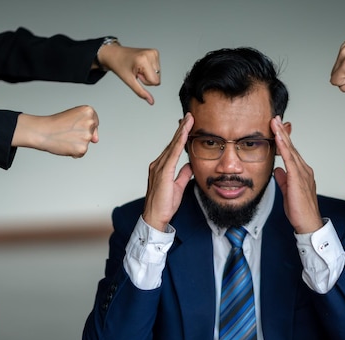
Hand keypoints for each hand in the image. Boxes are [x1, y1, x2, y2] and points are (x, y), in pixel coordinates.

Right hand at [12, 105, 98, 157]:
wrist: (42, 132)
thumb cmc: (55, 124)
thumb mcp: (74, 116)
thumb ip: (89, 126)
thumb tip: (95, 140)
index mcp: (88, 111)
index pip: (94, 123)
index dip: (82, 126)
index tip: (73, 124)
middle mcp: (90, 122)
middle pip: (91, 133)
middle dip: (81, 135)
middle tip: (67, 131)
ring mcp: (87, 136)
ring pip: (86, 143)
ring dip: (77, 143)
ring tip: (65, 137)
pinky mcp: (83, 148)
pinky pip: (81, 153)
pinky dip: (74, 152)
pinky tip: (65, 145)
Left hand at [97, 43, 160, 104]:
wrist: (115, 54)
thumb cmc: (119, 66)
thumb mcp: (129, 81)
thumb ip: (141, 92)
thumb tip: (151, 101)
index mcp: (144, 60)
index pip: (156, 81)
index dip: (145, 82)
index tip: (136, 75)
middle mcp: (151, 54)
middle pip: (157, 78)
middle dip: (147, 78)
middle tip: (136, 71)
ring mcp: (154, 52)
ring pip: (158, 74)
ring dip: (147, 74)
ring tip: (137, 68)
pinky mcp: (154, 52)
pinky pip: (157, 68)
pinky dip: (149, 69)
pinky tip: (140, 65)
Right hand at [142, 113, 193, 230]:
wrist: (155, 217)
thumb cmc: (163, 205)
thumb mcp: (178, 187)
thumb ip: (183, 175)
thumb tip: (189, 166)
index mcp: (162, 168)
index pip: (173, 148)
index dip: (181, 136)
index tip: (188, 125)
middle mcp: (158, 165)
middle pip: (172, 143)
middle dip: (181, 129)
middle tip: (189, 116)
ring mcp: (158, 168)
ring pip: (172, 145)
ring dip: (181, 132)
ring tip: (189, 120)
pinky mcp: (162, 173)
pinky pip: (172, 154)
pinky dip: (178, 143)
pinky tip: (184, 134)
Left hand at [271, 116, 322, 233]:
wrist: (308, 223)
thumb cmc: (300, 210)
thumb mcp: (287, 192)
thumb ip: (283, 180)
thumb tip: (277, 170)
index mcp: (301, 173)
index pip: (290, 152)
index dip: (283, 139)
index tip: (276, 127)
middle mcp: (304, 170)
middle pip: (291, 147)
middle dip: (283, 131)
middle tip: (276, 118)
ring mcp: (303, 173)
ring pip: (291, 149)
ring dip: (282, 135)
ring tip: (275, 122)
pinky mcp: (298, 178)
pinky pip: (290, 159)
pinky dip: (284, 147)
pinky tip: (279, 138)